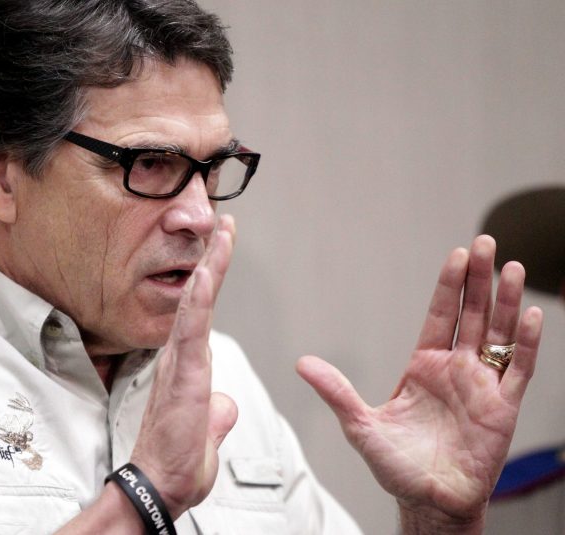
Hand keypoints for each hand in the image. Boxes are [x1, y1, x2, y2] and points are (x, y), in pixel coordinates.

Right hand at [129, 214, 238, 518]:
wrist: (158, 489)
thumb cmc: (176, 465)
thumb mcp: (208, 434)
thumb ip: (218, 414)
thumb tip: (225, 403)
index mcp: (188, 367)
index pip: (202, 314)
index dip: (212, 280)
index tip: (221, 248)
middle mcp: (181, 359)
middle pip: (199, 300)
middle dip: (214, 260)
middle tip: (225, 224)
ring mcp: (180, 365)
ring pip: (196, 306)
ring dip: (210, 268)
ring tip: (223, 234)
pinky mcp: (182, 376)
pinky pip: (191, 330)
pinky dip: (198, 300)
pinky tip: (206, 274)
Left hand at [296, 235, 542, 531]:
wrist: (429, 501)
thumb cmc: (396, 466)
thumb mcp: (360, 425)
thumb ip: (336, 391)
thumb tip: (301, 363)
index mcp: (423, 367)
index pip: (439, 316)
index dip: (448, 286)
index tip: (454, 256)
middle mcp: (455, 369)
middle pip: (471, 315)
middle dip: (478, 279)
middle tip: (484, 243)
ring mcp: (481, 386)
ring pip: (499, 335)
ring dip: (506, 302)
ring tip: (512, 267)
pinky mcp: (503, 408)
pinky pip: (519, 371)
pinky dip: (527, 344)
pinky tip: (531, 315)